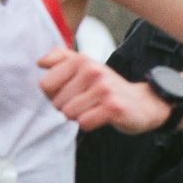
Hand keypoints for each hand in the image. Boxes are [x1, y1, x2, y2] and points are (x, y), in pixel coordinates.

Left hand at [34, 41, 165, 136]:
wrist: (143, 102)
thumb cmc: (107, 87)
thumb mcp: (86, 66)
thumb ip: (61, 58)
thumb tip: (39, 62)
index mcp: (81, 60)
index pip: (45, 85)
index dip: (54, 94)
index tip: (72, 93)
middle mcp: (92, 70)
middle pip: (56, 102)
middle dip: (68, 107)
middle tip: (87, 102)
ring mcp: (103, 88)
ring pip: (68, 114)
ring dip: (79, 117)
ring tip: (94, 109)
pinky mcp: (112, 107)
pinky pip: (84, 123)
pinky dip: (90, 124)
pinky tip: (101, 117)